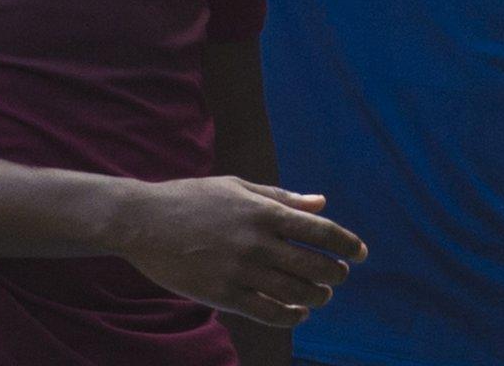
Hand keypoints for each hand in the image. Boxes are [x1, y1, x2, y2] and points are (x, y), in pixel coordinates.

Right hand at [114, 178, 366, 326]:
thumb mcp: (236, 187)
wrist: (143, 221)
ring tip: (320, 296)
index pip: (320, 231)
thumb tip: (321, 203)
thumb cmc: (191, 199)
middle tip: (338, 276)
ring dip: (318, 298)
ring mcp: (240, 270)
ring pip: (297, 294)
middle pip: (315, 266)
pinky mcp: (224, 294)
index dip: (347, 244)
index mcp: (262, 211)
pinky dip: (291, 317)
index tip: (360, 253)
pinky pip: (269, 313)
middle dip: (336, 274)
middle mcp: (256, 241)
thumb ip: (281, 197)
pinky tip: (298, 313)